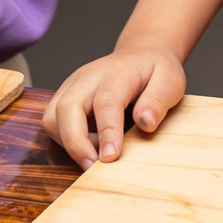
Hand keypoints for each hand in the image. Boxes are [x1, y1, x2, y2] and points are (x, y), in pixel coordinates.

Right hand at [42, 46, 186, 165]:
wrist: (140, 54)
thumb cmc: (155, 70)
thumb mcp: (170, 81)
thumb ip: (158, 101)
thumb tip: (146, 124)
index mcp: (117, 73)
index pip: (106, 102)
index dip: (107, 131)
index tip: (110, 157)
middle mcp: (88, 77)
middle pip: (67, 108)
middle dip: (75, 143)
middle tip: (93, 167)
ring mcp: (72, 86)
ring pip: (52, 117)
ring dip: (68, 143)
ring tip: (94, 154)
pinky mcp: (64, 96)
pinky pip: (52, 122)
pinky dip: (65, 139)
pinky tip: (89, 144)